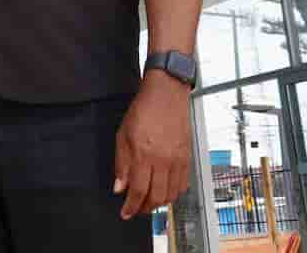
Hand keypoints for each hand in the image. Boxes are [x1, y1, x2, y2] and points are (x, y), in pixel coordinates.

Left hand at [113, 71, 191, 219]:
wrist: (166, 94)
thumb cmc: (143, 110)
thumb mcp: (122, 134)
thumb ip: (120, 163)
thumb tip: (119, 187)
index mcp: (143, 154)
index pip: (137, 191)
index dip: (131, 206)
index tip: (125, 213)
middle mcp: (162, 160)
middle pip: (156, 197)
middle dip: (144, 208)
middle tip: (136, 209)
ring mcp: (177, 160)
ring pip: (170, 194)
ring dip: (159, 203)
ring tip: (148, 202)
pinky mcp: (187, 158)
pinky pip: (182, 185)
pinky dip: (173, 193)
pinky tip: (164, 191)